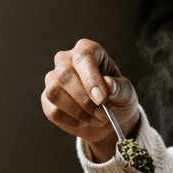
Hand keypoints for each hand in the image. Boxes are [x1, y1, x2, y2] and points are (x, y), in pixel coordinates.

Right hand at [41, 38, 139, 161]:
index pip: (83, 57)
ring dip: (78, 112)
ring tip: (97, 119)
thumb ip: (119, 88)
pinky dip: (72, 121)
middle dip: (84, 99)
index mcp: (87, 50)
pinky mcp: (47, 99)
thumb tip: (108, 85)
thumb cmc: (117, 98)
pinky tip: (84, 121)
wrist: (107, 120)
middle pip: (64, 74)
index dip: (90, 78)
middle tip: (103, 115)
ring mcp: (53, 79)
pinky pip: (53, 111)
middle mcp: (66, 60)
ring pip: (54, 92)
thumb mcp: (126, 92)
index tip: (101, 99)